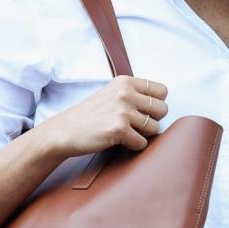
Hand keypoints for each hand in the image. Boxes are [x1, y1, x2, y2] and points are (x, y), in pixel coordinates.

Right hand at [36, 76, 167, 157]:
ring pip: (154, 128)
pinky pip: (142, 143)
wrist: (65, 130)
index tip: (142, 111)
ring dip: (142, 134)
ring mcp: (123, 110)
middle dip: (152, 120)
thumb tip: (162, 103)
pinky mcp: (120, 129)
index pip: (162, 91)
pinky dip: (133, 146)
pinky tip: (119, 141)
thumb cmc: (89, 115)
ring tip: (124, 132)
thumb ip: (134, 93)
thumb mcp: (111, 93)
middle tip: (134, 125)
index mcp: (125, 81)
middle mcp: (126, 93)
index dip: (155, 104)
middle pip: (162, 109)